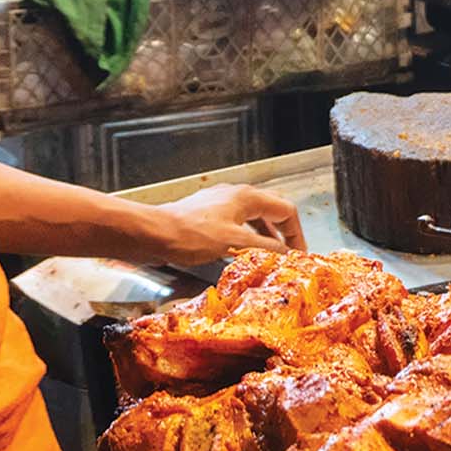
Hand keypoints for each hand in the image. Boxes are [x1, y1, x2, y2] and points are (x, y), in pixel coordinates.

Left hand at [145, 184, 306, 265]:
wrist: (151, 234)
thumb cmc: (191, 235)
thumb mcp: (236, 243)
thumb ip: (267, 248)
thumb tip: (289, 255)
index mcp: (247, 197)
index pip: (286, 211)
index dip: (297, 234)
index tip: (299, 255)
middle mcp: (235, 195)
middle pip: (270, 211)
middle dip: (282, 234)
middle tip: (287, 255)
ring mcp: (218, 203)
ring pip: (252, 218)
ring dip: (263, 237)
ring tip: (267, 256)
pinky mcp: (204, 214)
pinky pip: (234, 224)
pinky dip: (244, 237)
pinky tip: (238, 252)